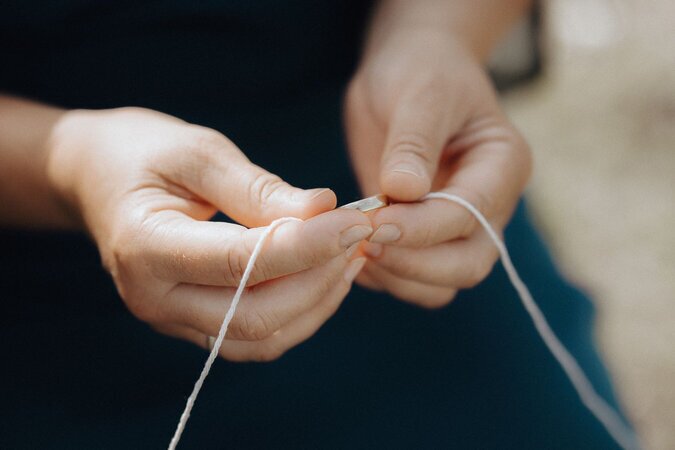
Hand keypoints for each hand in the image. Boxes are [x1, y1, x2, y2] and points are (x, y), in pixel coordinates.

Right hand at [47, 107, 370, 360]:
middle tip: (359, 235)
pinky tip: (325, 274)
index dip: (307, 245)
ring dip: (316, 301)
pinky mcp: (192, 322)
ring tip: (350, 253)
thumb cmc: (143, 153)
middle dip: (319, 278)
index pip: (240, 262)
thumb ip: (258, 189)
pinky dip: (299, 312)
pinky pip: (255, 336)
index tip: (355, 220)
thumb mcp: (198, 152)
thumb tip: (324, 211)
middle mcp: (154, 297)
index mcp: (144, 246)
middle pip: (254, 315)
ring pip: (260, 337)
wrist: (97, 177)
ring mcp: (171, 318)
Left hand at [345, 29, 530, 307]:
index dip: (422, 227)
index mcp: (502, 166)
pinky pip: (413, 279)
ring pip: (441, 284)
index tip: (374, 222)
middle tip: (361, 243)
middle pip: (467, 266)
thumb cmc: (420, 71)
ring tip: (351, 247)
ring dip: (396, 277)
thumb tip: (404, 192)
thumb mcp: (419, 94)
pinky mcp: (426, 236)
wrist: (409, 72)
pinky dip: (384, 277)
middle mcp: (489, 205)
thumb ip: (413, 144)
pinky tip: (350, 251)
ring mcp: (459, 227)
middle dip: (413, 265)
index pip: (470, 216)